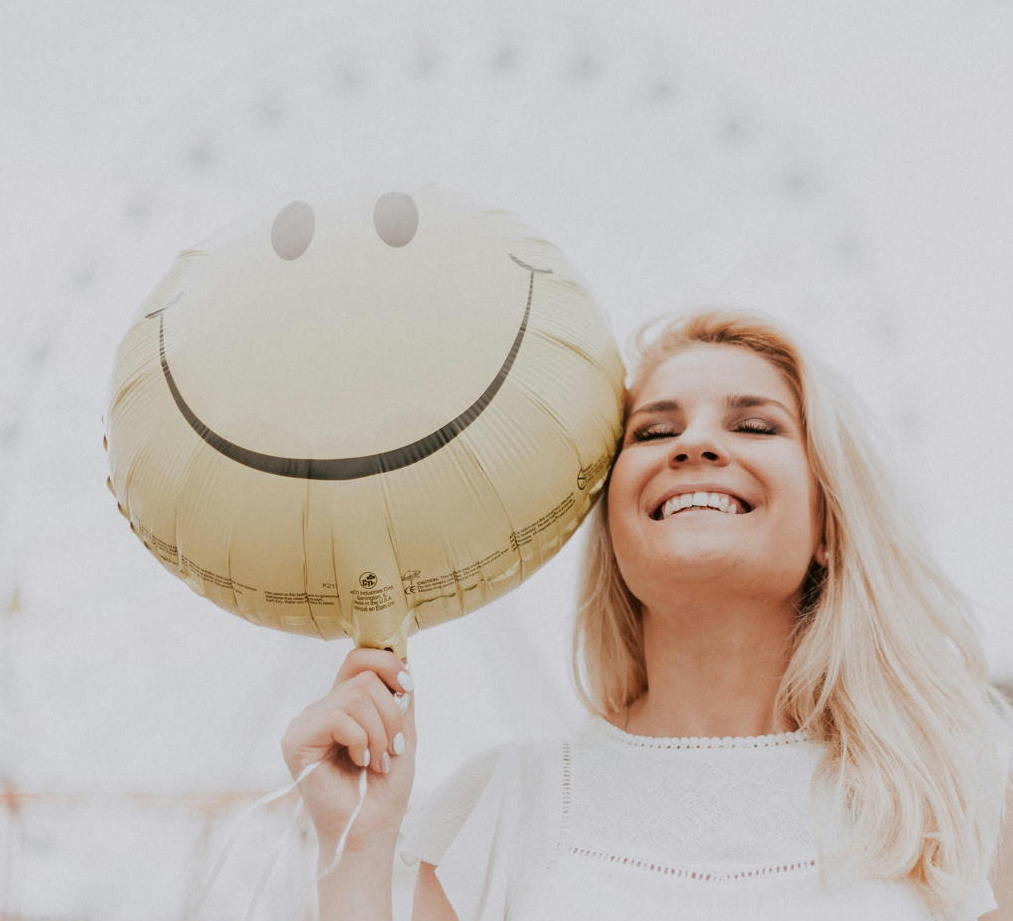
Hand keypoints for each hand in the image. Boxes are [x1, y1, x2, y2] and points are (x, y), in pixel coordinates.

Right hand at [281, 647, 415, 852]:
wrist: (372, 828)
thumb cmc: (385, 786)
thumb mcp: (402, 731)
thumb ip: (400, 696)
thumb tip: (403, 656)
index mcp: (344, 703)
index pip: (359, 658)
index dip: (388, 663)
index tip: (407, 688)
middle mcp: (322, 707)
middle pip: (364, 677)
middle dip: (391, 713)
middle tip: (392, 748)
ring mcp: (307, 722)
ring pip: (356, 695)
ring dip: (379, 732)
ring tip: (378, 761)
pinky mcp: (296, 740)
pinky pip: (338, 717)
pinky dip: (361, 741)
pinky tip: (360, 762)